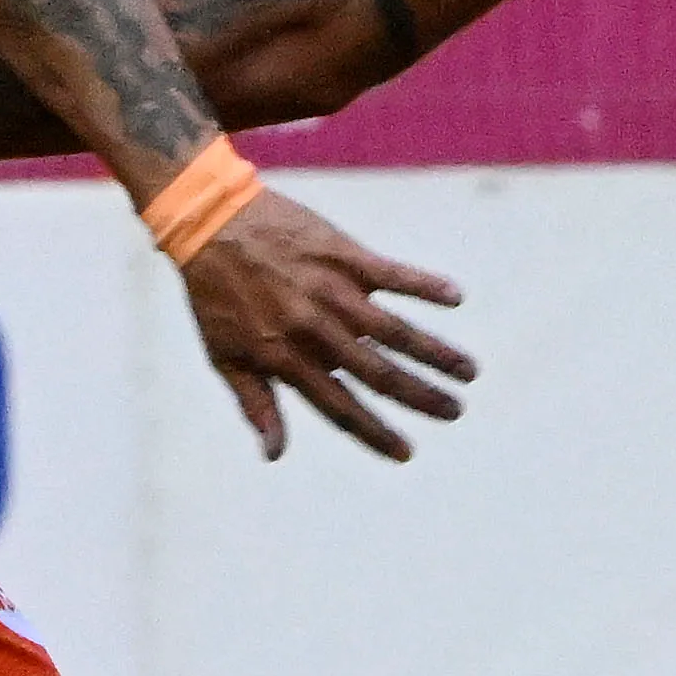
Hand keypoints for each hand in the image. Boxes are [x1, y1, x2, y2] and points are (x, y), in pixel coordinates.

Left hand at [178, 190, 478, 462]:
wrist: (207, 220)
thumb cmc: (213, 294)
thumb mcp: (223, 356)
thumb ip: (256, 404)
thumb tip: (274, 456)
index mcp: (284, 358)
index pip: (339, 407)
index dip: (374, 432)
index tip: (406, 452)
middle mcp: (313, 328)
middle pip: (377, 372)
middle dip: (421, 397)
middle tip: (455, 412)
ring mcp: (330, 289)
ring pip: (393, 329)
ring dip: (435, 352)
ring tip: (468, 371)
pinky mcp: (341, 253)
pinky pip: (391, 273)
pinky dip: (424, 285)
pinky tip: (455, 297)